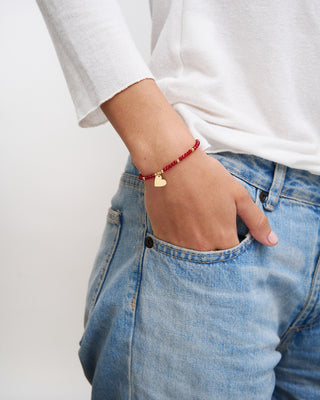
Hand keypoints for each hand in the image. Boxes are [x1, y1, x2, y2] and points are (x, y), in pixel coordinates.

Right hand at [144, 149, 277, 250]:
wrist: (172, 164)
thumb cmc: (207, 176)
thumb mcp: (238, 195)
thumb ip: (256, 221)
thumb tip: (272, 241)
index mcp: (223, 238)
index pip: (234, 257)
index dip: (234, 247)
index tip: (230, 235)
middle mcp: (202, 247)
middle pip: (213, 260)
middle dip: (215, 249)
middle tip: (210, 229)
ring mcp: (181, 245)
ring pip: (193, 258)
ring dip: (197, 248)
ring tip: (195, 227)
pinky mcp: (163, 238)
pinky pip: (174, 251)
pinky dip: (179, 243)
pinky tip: (181, 226)